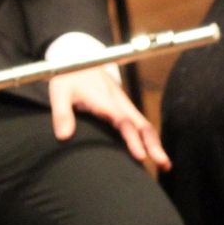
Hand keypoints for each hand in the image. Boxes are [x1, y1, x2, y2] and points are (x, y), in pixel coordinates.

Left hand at [47, 66, 169, 168]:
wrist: (78, 60)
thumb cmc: (68, 77)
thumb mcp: (59, 91)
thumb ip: (61, 113)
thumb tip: (64, 137)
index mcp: (105, 100)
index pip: (123, 121)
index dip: (132, 139)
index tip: (140, 156)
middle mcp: (119, 103)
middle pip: (141, 124)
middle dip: (154, 144)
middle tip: (164, 164)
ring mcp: (123, 105)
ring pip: (143, 124)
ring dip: (155, 143)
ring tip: (165, 165)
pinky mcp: (123, 108)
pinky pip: (139, 124)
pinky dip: (148, 138)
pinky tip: (152, 152)